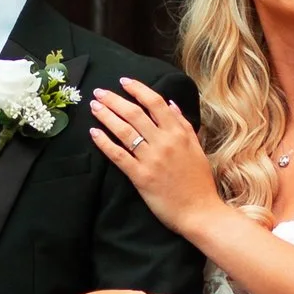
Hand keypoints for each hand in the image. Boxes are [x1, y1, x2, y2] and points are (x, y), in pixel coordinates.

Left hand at [88, 79, 219, 235]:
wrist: (200, 211)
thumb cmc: (200, 182)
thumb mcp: (197, 148)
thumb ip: (183, 125)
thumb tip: (170, 104)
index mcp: (179, 133)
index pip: (155, 103)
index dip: (137, 89)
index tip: (123, 81)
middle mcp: (164, 142)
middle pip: (134, 113)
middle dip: (114, 100)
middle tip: (99, 92)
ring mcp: (151, 159)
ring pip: (124, 131)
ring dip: (106, 116)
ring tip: (94, 107)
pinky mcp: (140, 177)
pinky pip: (118, 156)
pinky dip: (105, 143)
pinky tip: (94, 133)